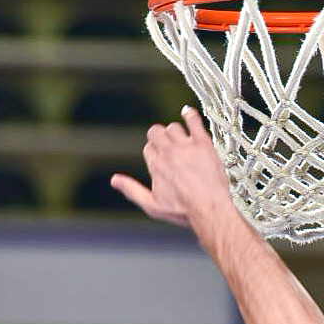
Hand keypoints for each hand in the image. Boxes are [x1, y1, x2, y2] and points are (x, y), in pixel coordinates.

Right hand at [111, 106, 235, 246]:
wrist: (209, 208)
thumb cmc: (183, 210)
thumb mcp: (152, 206)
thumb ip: (132, 190)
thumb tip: (115, 180)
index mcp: (156, 166)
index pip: (148, 148)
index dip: (153, 152)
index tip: (160, 157)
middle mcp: (169, 153)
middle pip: (156, 132)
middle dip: (158, 136)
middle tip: (165, 143)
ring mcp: (186, 146)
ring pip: (173, 127)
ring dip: (174, 131)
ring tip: (179, 138)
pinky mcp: (203, 143)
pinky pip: (194, 121)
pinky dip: (189, 115)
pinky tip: (188, 113)